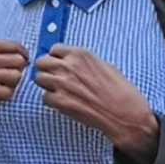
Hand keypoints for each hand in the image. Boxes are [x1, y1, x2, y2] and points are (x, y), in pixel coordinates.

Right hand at [0, 39, 27, 111]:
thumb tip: (7, 52)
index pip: (14, 46)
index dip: (22, 54)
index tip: (22, 60)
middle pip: (19, 61)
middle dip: (20, 69)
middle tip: (14, 74)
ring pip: (15, 77)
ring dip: (14, 83)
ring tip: (6, 85)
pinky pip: (6, 93)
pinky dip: (6, 95)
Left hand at [34, 45, 158, 163]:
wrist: (126, 113)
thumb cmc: (120, 91)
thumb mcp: (104, 65)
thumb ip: (82, 62)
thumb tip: (69, 61)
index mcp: (80, 55)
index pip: (54, 49)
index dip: (56, 58)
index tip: (58, 64)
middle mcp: (68, 66)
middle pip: (41, 62)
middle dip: (46, 69)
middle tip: (55, 78)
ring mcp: (62, 83)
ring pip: (39, 79)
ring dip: (47, 85)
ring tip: (60, 91)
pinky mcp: (59, 101)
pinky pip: (45, 97)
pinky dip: (52, 100)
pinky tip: (65, 103)